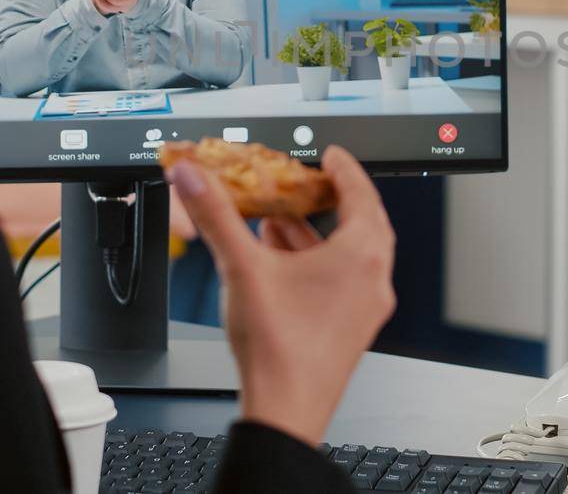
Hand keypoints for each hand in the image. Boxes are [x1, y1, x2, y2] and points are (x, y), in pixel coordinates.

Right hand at [165, 146, 395, 445]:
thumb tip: (194, 177)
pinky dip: (318, 262)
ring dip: (317, 233)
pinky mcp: (352, 329)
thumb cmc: (279, 348)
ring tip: (279, 222)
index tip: (332, 156)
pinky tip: (281, 264)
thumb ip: (216, 215)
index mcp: (360, 256)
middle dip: (330, 201)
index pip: (362, 194)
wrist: (285, 410)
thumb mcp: (242, 267)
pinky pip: (343, 280)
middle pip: (362, 222)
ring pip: (350, 254)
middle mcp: (373, 280)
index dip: (344, 170)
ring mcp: (366, 308)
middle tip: (309, 185)